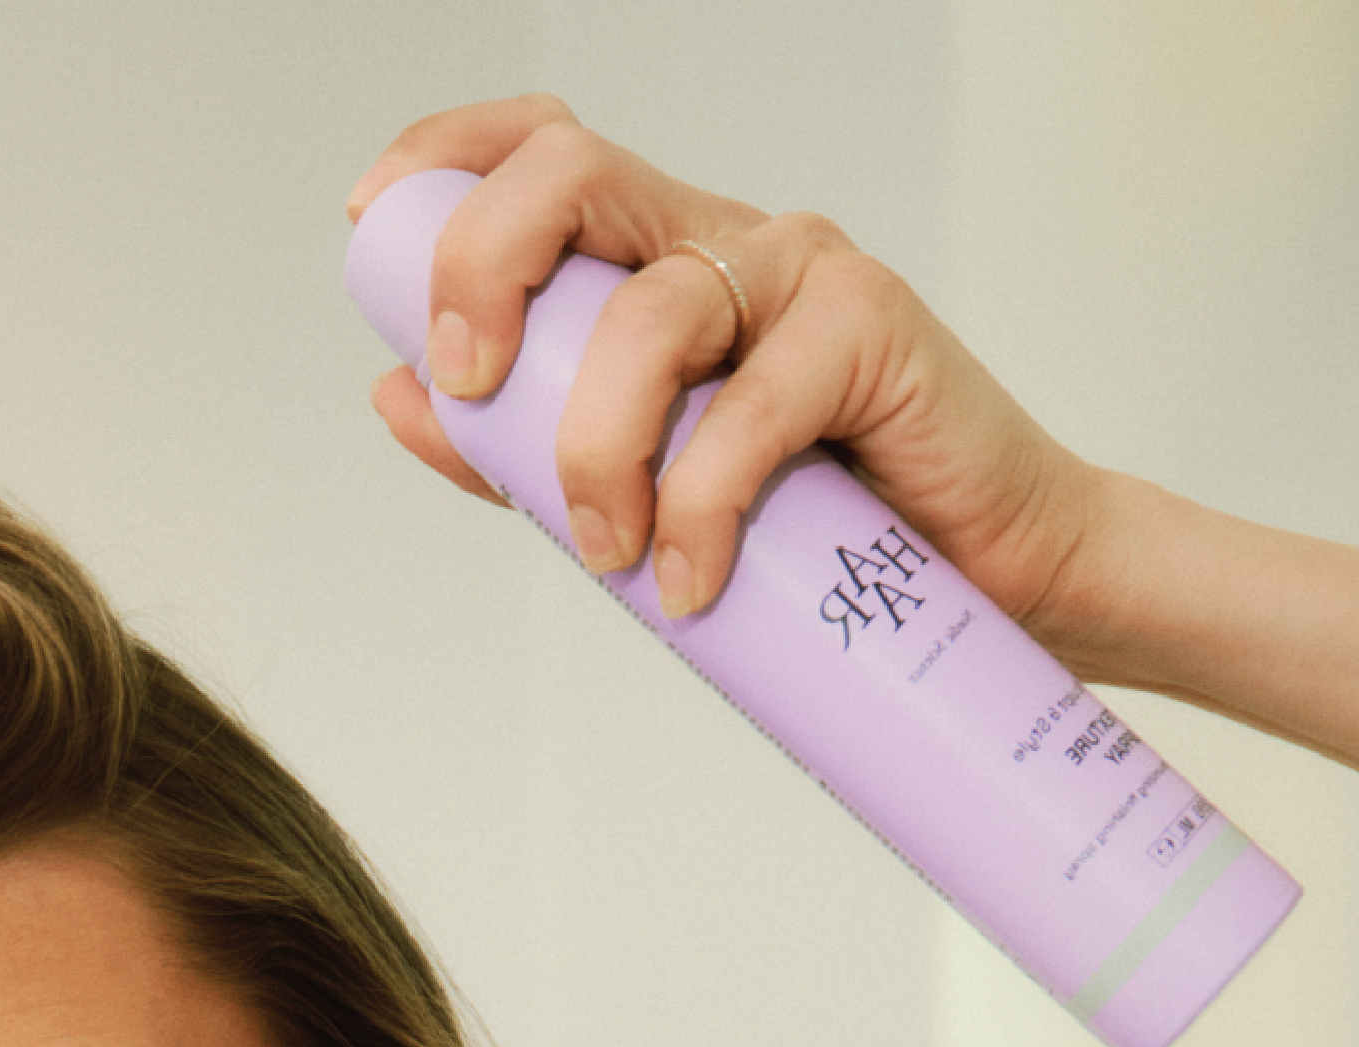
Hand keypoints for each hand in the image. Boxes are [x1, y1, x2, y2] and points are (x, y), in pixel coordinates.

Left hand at [346, 96, 1113, 638]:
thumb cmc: (817, 541)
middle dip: (485, 266)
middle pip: (572, 175)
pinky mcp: (873, 330)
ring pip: (649, 310)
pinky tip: (689, 581)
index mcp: (656, 263)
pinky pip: (750, 406)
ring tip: (611, 555)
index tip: (368, 220)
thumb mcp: (640, 496)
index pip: (541, 151)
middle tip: (475, 388)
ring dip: (598, 446)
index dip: (446, 160)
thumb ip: (524, 448)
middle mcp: (722, 246)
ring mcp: (801, 275)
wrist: (990, 583)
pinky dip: (700, 505)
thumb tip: (399, 398)